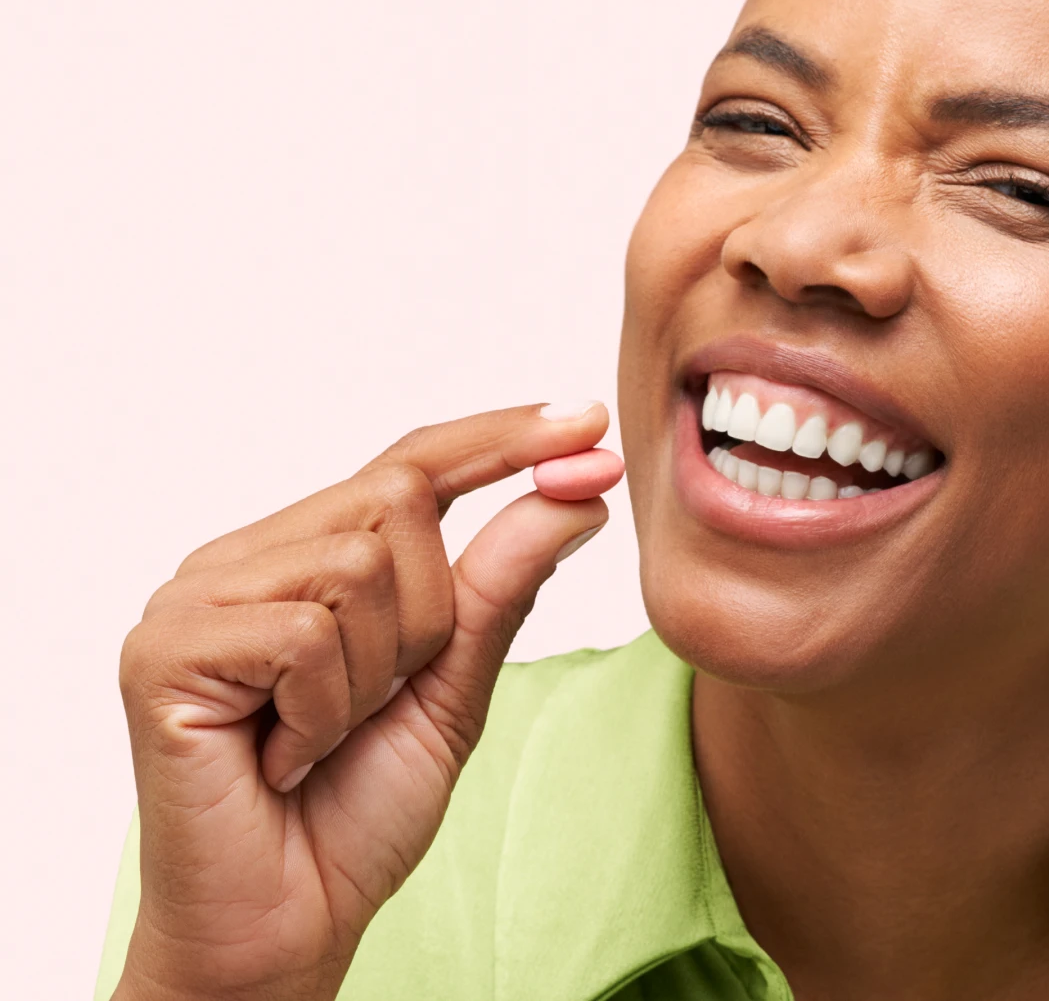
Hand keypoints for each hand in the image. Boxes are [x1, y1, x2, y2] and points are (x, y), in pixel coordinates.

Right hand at [113, 404, 622, 1000]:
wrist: (284, 927)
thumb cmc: (356, 810)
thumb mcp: (452, 686)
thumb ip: (499, 585)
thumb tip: (577, 492)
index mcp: (304, 554)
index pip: (412, 463)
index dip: (501, 438)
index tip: (587, 418)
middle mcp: (242, 558)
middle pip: (397, 498)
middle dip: (429, 612)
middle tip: (380, 701)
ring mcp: (194, 598)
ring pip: (359, 563)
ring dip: (377, 671)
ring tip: (321, 737)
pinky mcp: (163, 651)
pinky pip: (305, 635)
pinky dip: (326, 712)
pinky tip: (284, 759)